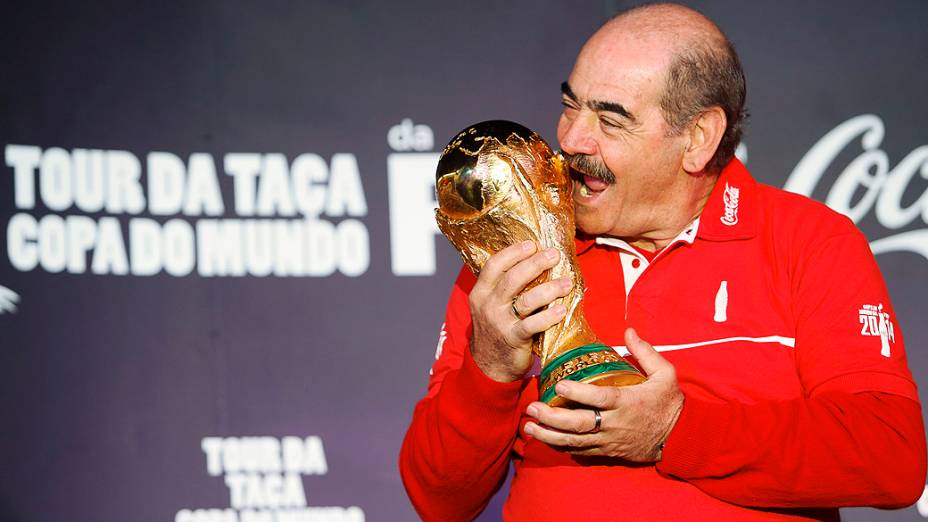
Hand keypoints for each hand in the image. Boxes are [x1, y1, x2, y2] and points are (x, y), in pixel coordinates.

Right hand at [469, 240, 572, 382]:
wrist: (490, 364)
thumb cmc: (497, 328)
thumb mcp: (492, 304)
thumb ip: (505, 286)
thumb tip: (534, 261)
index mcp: (481, 292)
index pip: (494, 265)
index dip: (513, 253)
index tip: (532, 244)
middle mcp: (488, 305)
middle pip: (513, 279)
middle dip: (535, 264)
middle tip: (554, 255)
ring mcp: (500, 322)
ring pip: (526, 300)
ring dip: (549, 290)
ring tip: (567, 283)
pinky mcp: (513, 338)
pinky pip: (533, 325)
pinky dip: (549, 316)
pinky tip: (562, 309)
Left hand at [523, 328, 683, 461]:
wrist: (679, 438)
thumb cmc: (669, 403)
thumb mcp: (665, 374)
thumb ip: (645, 352)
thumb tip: (629, 330)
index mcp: (626, 402)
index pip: (599, 398)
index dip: (578, 393)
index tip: (559, 384)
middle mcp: (614, 423)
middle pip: (579, 423)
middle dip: (552, 417)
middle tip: (532, 408)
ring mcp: (609, 440)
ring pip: (575, 441)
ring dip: (549, 435)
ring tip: (529, 427)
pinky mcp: (607, 451)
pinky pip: (581, 451)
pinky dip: (562, 446)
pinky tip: (545, 439)